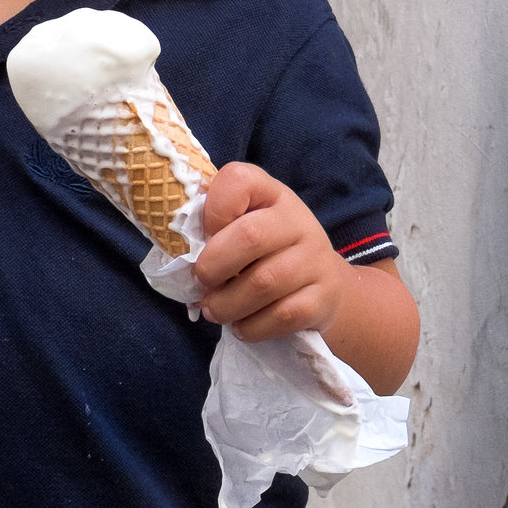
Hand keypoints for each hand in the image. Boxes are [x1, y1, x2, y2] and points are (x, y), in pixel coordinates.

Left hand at [191, 162, 351, 341]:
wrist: (326, 285)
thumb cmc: (270, 252)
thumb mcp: (248, 225)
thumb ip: (217, 228)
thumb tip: (180, 253)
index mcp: (272, 195)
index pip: (239, 180)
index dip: (212, 209)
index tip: (203, 235)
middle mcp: (298, 221)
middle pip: (249, 237)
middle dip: (213, 267)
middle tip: (201, 283)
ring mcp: (315, 260)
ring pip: (264, 283)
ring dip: (227, 305)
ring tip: (214, 310)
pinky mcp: (323, 298)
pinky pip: (282, 316)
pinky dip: (252, 327)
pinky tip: (242, 326)